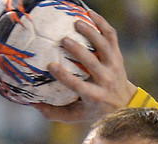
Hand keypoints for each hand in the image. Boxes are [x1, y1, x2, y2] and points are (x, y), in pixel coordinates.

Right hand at [31, 7, 136, 123]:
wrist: (124, 103)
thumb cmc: (93, 109)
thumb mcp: (75, 116)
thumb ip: (54, 113)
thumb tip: (32, 104)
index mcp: (94, 96)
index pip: (78, 85)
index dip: (64, 76)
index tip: (50, 65)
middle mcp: (106, 80)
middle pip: (92, 63)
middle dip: (78, 51)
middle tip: (64, 40)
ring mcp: (114, 66)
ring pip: (104, 46)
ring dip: (91, 33)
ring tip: (76, 22)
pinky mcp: (117, 55)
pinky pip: (111, 36)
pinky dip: (102, 23)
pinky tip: (89, 13)